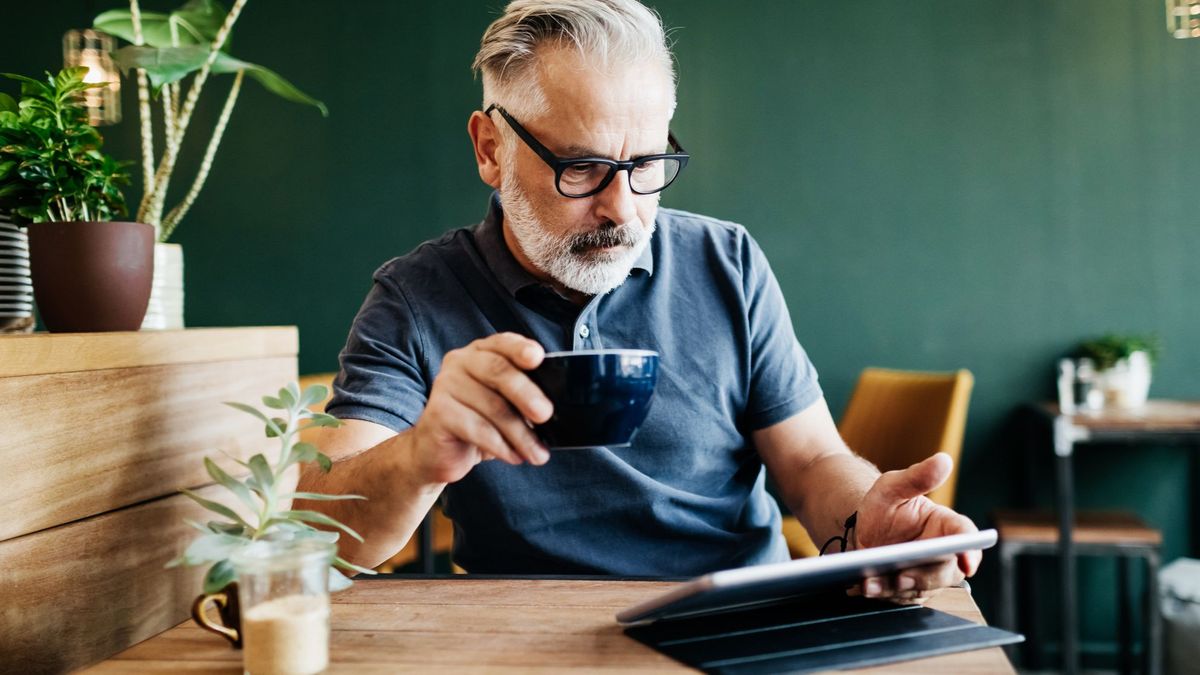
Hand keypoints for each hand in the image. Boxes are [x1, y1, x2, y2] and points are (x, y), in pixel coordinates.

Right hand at [407, 332, 552, 484]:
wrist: (436, 452)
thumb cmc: (476, 423)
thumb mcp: (503, 405)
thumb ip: (522, 396)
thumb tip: (552, 409)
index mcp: (480, 352)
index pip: (502, 343)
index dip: (520, 348)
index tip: (537, 358)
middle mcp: (460, 362)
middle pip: (498, 371)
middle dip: (527, 394)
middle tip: (545, 414)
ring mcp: (445, 385)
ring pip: (492, 407)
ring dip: (521, 434)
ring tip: (537, 454)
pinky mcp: (437, 413)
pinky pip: (477, 429)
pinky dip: (501, 446)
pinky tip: (514, 457)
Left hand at [850, 453, 980, 603]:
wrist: (861, 527)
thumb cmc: (884, 505)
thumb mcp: (894, 486)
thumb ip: (917, 477)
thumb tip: (943, 460)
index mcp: (947, 526)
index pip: (965, 536)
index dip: (970, 550)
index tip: (966, 561)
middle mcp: (942, 554)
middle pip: (945, 571)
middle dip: (923, 576)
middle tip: (902, 576)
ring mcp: (926, 574)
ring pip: (920, 588)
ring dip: (896, 588)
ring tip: (871, 582)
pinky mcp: (909, 590)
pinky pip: (899, 597)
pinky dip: (882, 593)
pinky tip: (863, 586)